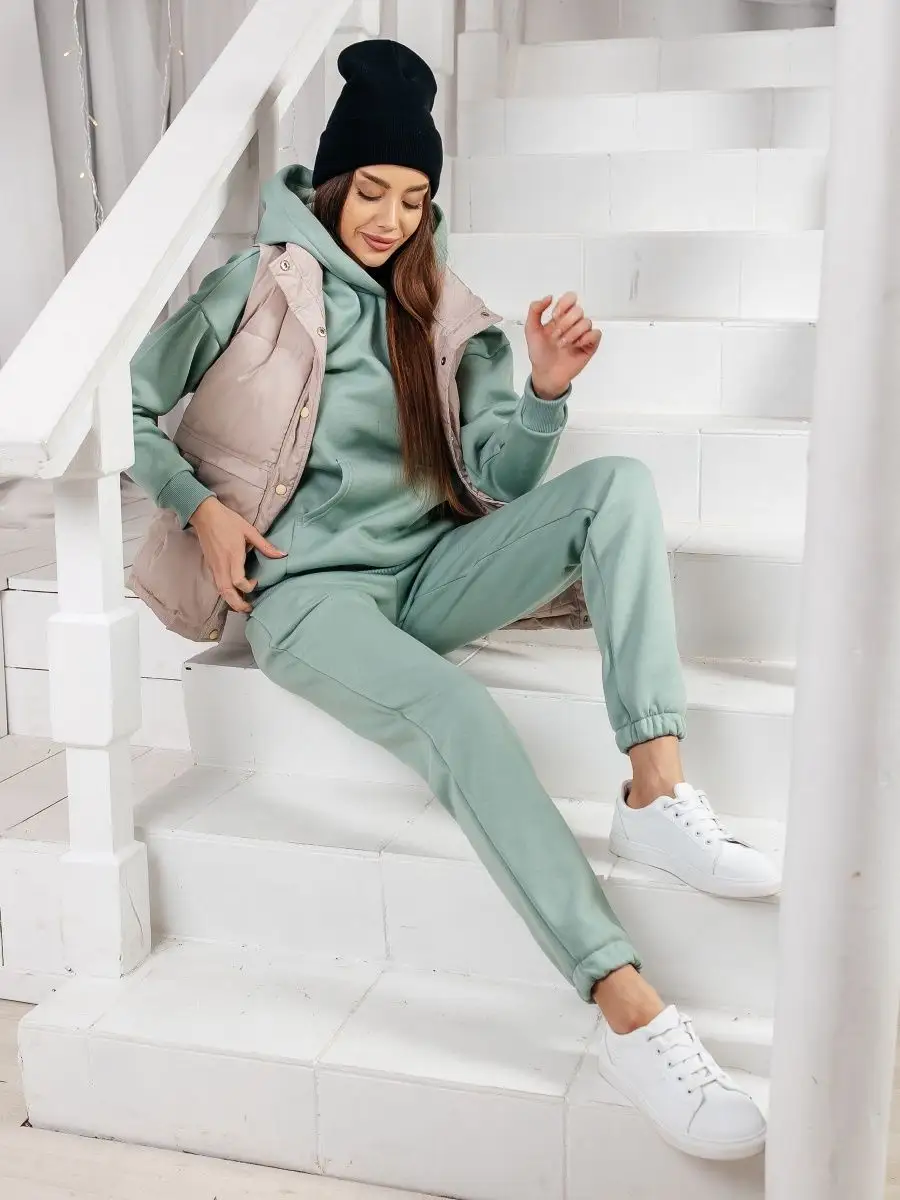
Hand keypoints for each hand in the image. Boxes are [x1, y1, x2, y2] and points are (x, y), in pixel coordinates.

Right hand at [189, 496, 285, 613]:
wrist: (205, 515)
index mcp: (233, 556)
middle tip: (249, 609)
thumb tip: (283, 554)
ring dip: (231, 601)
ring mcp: (214, 567)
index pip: (238, 581)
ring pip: (220, 591)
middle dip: (238, 604)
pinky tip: (234, 594)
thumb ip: (265, 545)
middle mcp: (222, 565)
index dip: (248, 587)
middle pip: (227, 592)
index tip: (257, 581)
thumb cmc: (228, 521)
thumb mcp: (249, 530)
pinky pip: (217, 585)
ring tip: (242, 605)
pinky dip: (225, 593)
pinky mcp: (211, 566)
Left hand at [525, 292, 601, 399]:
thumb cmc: (539, 353)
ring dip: (572, 333)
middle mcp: (573, 323)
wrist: (546, 373)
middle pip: (578, 310)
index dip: (564, 304)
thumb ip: (535, 310)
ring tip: (563, 344)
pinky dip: (586, 338)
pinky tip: (576, 346)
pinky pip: (596, 334)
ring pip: (586, 322)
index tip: (554, 316)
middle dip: (565, 323)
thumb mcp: (531, 329)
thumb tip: (549, 297)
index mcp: (561, 316)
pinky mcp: (590, 345)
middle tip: (555, 336)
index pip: (570, 298)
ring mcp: (583, 334)